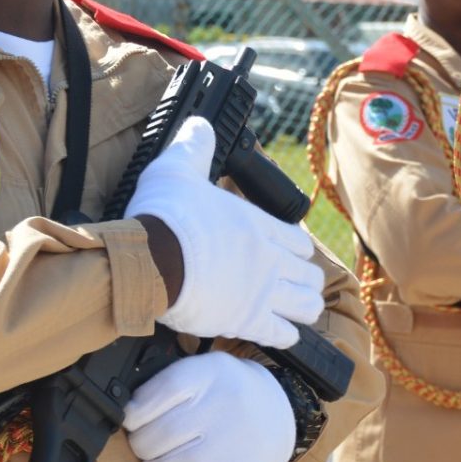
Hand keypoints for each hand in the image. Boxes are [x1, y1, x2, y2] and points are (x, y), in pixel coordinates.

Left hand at [122, 352, 294, 461]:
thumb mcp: (204, 369)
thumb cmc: (227, 392)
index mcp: (209, 375)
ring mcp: (232, 448)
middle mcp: (222, 409)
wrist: (281, 412)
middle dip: (140, 446)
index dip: (134, 413)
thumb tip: (126, 415)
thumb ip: (166, 384)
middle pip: (156, 437)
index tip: (134, 419)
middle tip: (147, 445)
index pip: (154, 396)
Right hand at [125, 118, 323, 346]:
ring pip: (307, 306)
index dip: (295, 249)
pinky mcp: (247, 321)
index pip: (297, 241)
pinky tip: (277, 334)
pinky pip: (283, 336)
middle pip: (311, 275)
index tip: (285, 254)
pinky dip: (284, 337)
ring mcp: (262, 292)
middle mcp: (270, 259)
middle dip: (303, 280)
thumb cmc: (163, 216)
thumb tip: (200, 124)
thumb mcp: (177, 168)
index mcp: (258, 225)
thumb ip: (194, 148)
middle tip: (288, 285)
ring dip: (301, 309)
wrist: (149, 261)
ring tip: (289, 311)